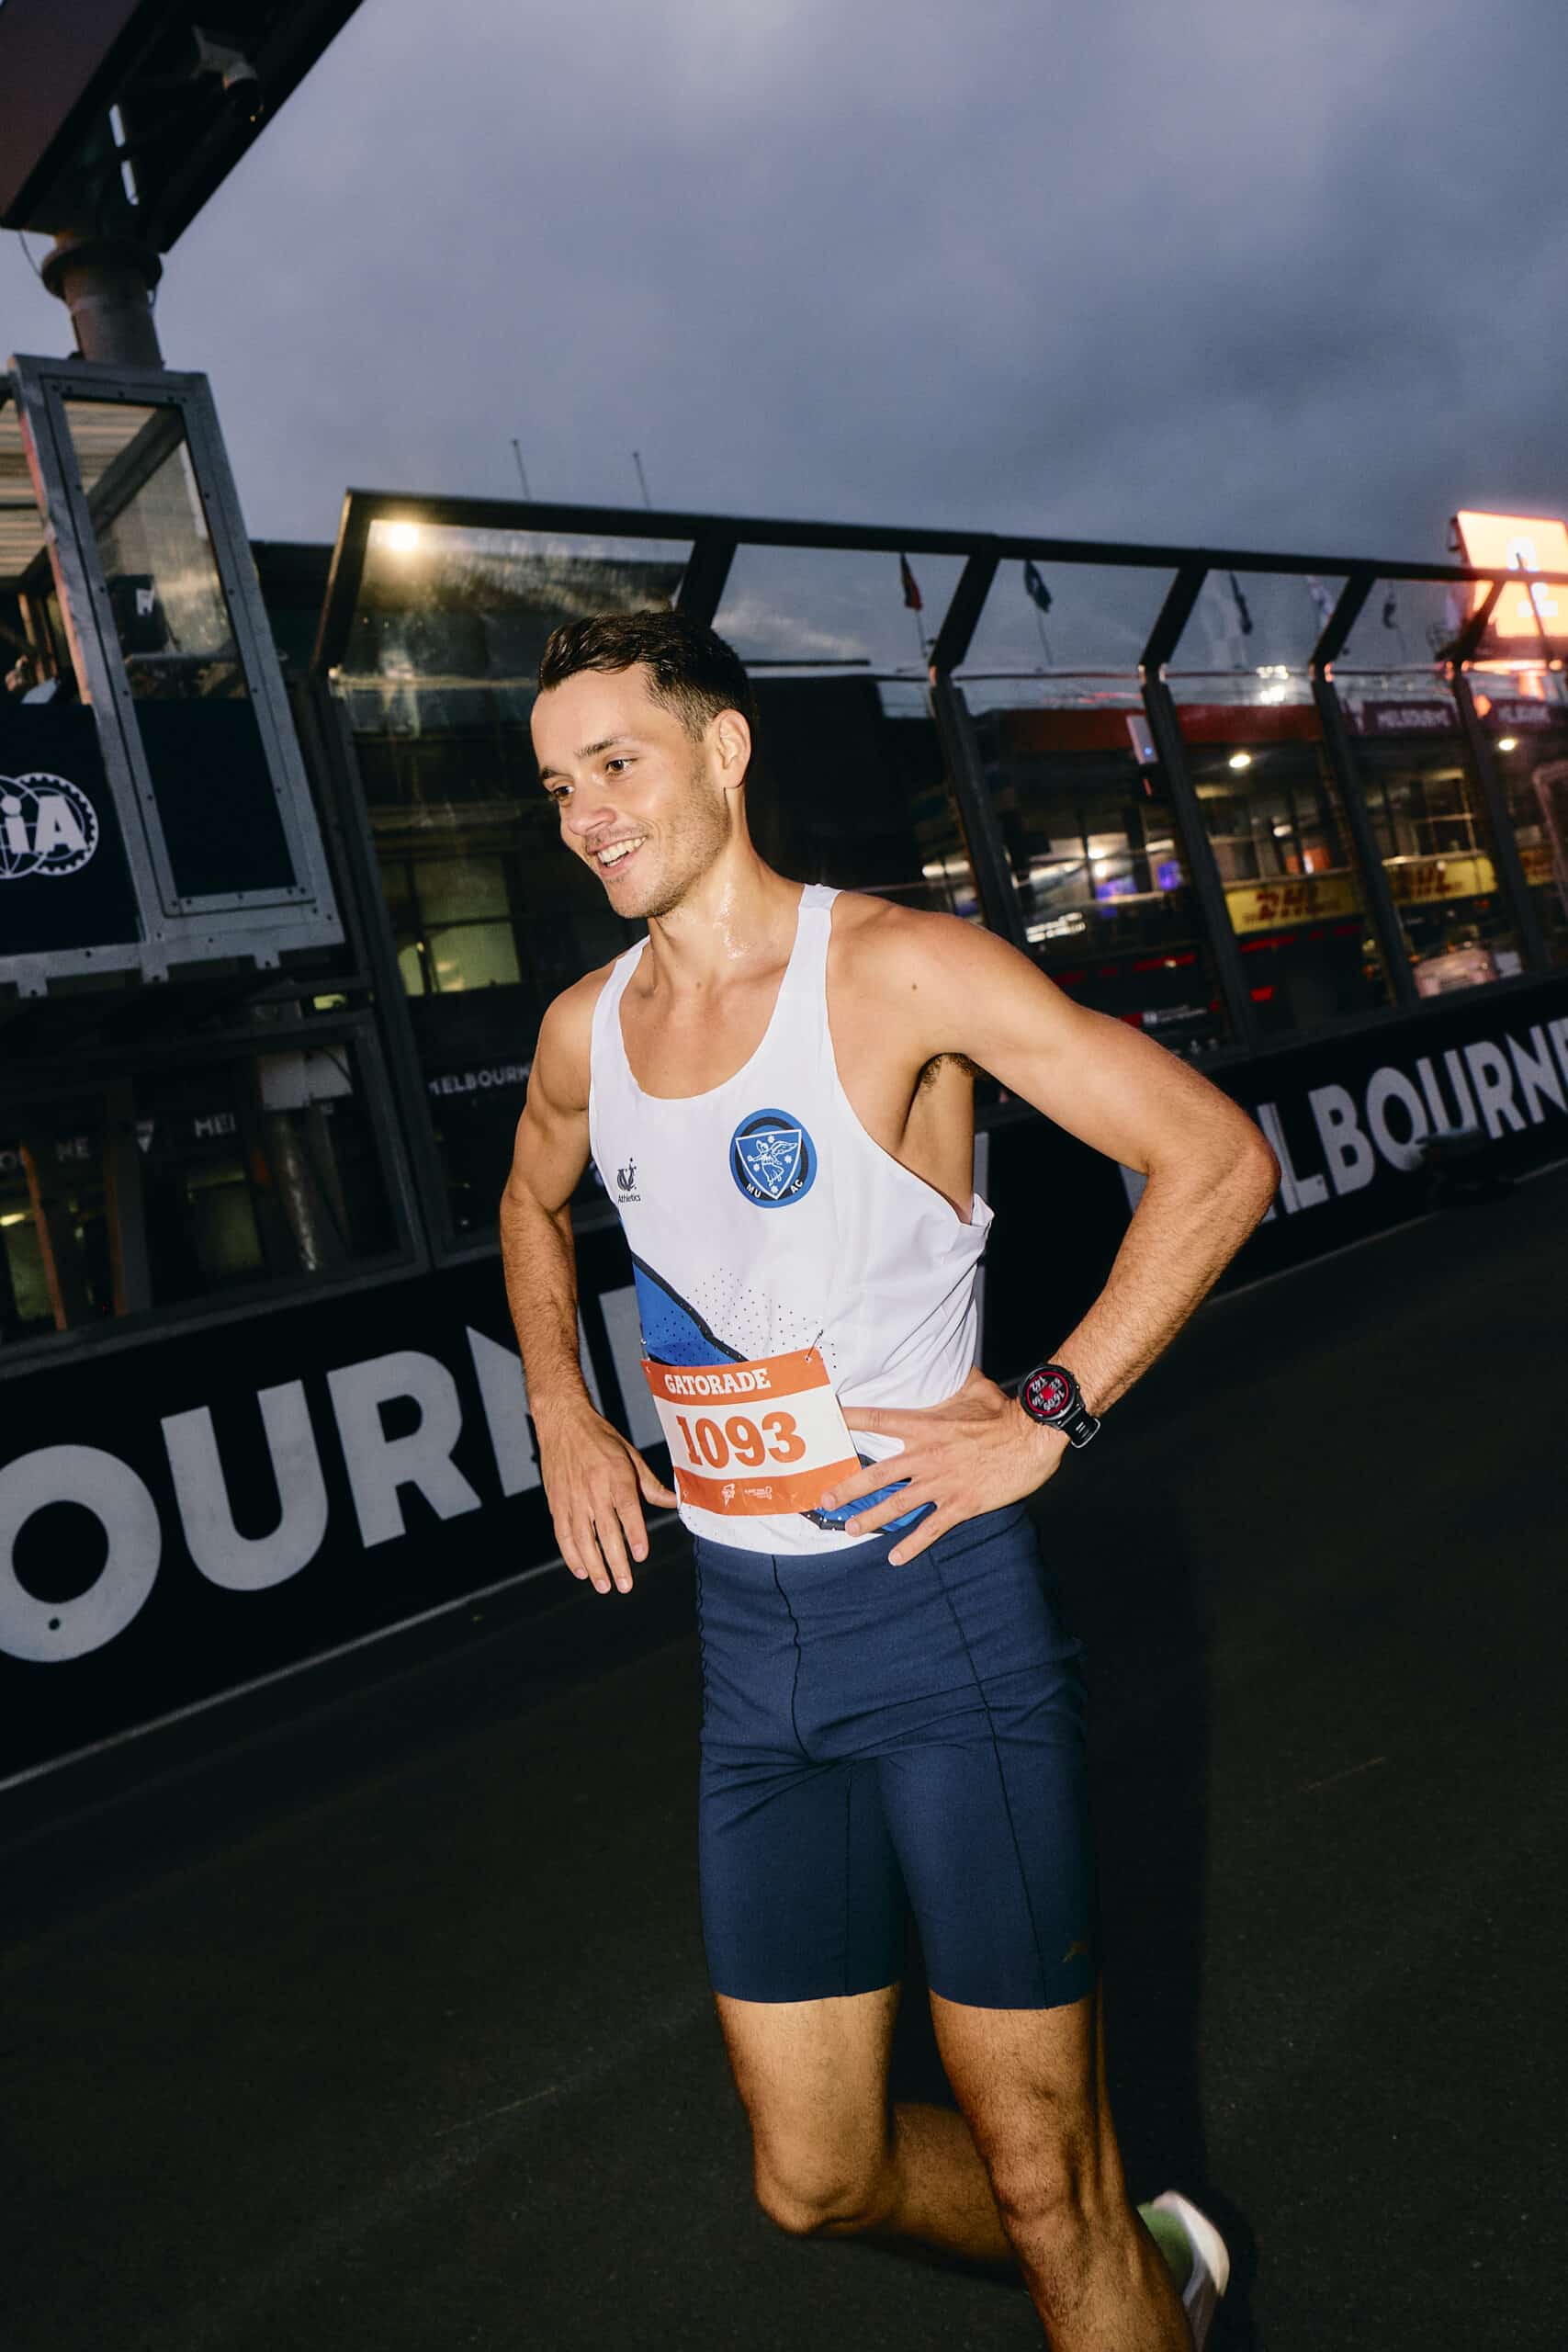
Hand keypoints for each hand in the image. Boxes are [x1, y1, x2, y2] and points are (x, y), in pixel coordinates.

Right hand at [537, 1406, 676, 1594]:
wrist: (562, 1422)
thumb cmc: (601, 1438)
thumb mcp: (630, 1456)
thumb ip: (650, 1485)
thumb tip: (676, 1502)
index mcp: (615, 1475)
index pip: (627, 1509)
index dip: (634, 1533)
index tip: (641, 1554)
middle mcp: (593, 1488)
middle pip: (605, 1531)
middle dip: (615, 1561)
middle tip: (625, 1585)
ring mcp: (572, 1497)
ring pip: (582, 1538)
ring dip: (593, 1565)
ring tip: (605, 1585)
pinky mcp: (556, 1502)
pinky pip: (563, 1534)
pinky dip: (571, 1555)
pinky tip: (581, 1571)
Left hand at [820, 1365, 1065, 1563]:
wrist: (1031, 1438)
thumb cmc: (1003, 1412)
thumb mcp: (974, 1388)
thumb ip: (953, 1380)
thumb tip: (949, 1362)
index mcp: (925, 1426)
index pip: (878, 1420)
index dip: (849, 1420)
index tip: (826, 1421)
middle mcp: (926, 1456)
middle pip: (877, 1474)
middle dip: (848, 1488)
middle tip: (825, 1500)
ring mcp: (942, 1483)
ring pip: (897, 1504)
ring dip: (871, 1518)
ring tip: (851, 1530)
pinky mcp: (961, 1504)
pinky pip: (931, 1528)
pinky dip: (912, 1545)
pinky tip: (896, 1558)